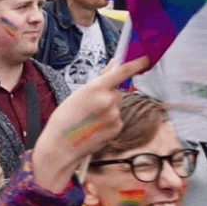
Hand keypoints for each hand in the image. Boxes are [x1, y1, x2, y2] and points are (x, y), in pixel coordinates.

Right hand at [32, 56, 150, 191]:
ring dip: (107, 110)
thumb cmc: (64, 119)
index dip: (136, 64)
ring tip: (89, 120)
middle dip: (108, 96)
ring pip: (116, 106)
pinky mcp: (117, 128)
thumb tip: (113, 65)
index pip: (122, 72)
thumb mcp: (78, 94)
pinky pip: (117, 119)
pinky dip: (108, 122)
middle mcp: (108, 100)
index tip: (145, 59)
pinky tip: (95, 127)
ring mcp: (114, 115)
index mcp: (96, 88)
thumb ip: (99, 80)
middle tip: (90, 106)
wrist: (61, 145)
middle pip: (116, 92)